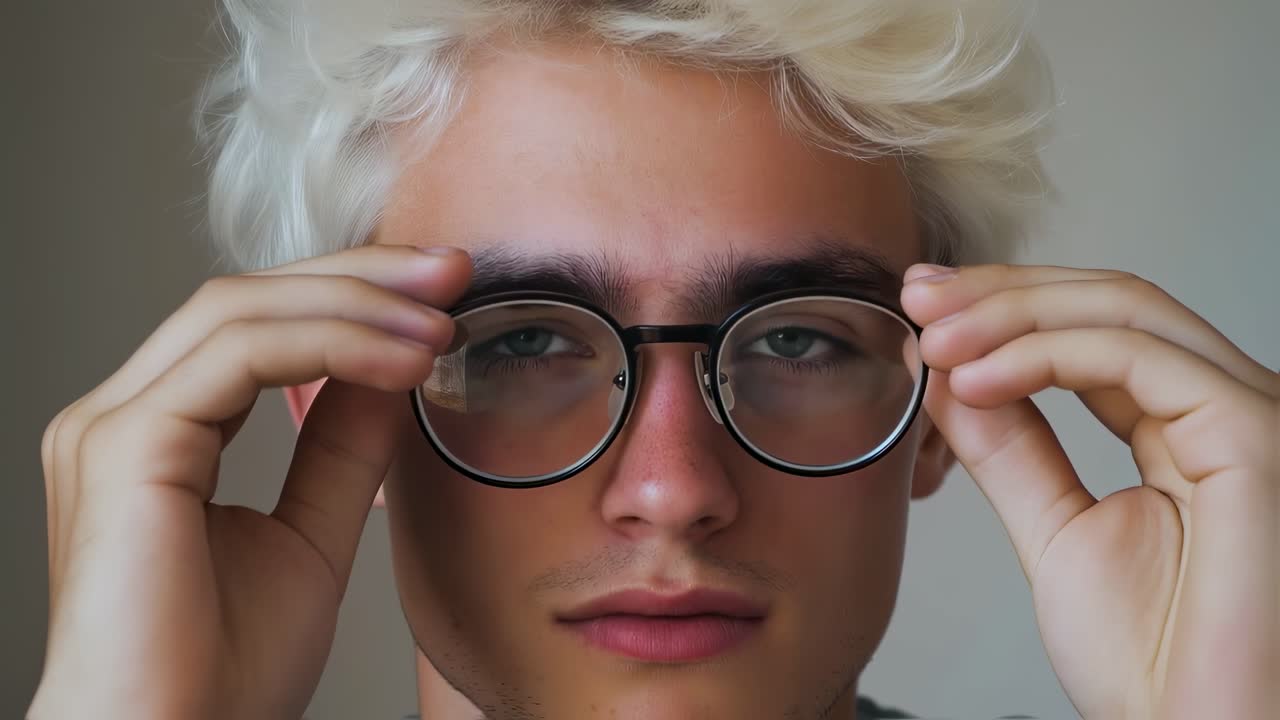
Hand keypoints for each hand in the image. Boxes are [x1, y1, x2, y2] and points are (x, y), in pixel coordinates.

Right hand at [29, 245, 470, 719]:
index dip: (349, 295)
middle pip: (245, 296)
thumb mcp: (313, 534)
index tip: (439, 295)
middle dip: (358, 275)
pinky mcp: (125, 445)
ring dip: (357, 304)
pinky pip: (239, 354)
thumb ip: (341, 448)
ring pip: (240, 310)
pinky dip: (332, 342)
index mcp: (157, 433)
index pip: (254, 324)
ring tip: (441, 323)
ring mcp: (111, 425)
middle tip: (451, 269)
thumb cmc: (224, 673)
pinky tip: (404, 359)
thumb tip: (389, 369)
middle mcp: (122, 415)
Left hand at [901, 264, 1278, 719]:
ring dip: (1009, 314)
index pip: (1094, 332)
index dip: (1005, 309)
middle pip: (1109, 303)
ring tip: (932, 340)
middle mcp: (1228, 409)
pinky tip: (972, 378)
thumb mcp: (1056, 531)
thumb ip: (1012, 452)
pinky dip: (1040, 354)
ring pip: (1123, 312)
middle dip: (1000, 293)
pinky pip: (1134, 358)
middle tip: (916, 295)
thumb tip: (950, 380)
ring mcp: (1248, 416)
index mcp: (1188, 429)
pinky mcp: (1253, 437)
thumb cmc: (1154, 664)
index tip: (922, 308)